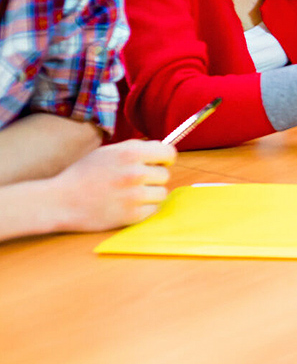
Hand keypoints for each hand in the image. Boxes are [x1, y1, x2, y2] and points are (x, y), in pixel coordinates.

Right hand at [49, 140, 174, 231]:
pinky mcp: (132, 215)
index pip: (169, 152)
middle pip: (165, 175)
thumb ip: (135, 148)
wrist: (60, 201)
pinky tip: (126, 204)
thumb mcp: (107, 152)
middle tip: (134, 181)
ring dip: (150, 193)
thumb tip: (160, 149)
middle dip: (153, 177)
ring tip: (129, 193)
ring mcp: (135, 196)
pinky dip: (144, 208)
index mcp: (130, 153)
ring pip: (162, 193)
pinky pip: (153, 209)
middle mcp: (135, 173)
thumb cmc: (83, 174)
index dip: (165, 158)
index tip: (160, 163)